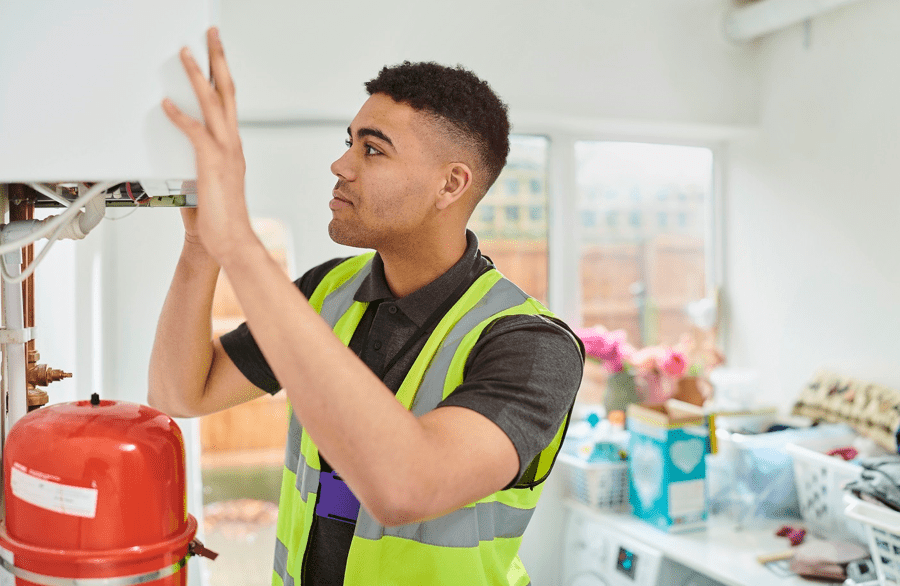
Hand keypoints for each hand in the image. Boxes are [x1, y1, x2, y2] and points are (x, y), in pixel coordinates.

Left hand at [162, 27, 254, 263]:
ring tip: (187, 53)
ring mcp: (225, 152)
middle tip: (212, 35)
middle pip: (227, 92)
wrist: (230, 240)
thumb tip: (179, 148)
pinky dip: (180, 116)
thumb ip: (196, 161)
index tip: (216, 54)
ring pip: (212, 104)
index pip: (228, 103)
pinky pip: (195, 132)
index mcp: (233, 148)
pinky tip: (166, 104)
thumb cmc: (218, 218)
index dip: (222, 76)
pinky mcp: (211, 163)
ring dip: (198, 75)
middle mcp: (233, 145)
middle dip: (218, 60)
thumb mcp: (206, 182)